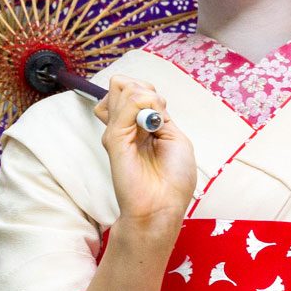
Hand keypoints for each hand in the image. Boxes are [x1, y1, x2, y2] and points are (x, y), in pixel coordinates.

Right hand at [92, 75, 196, 239]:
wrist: (163, 207)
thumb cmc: (173, 180)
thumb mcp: (176, 138)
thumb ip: (158, 114)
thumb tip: (144, 96)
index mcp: (139, 125)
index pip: (134, 88)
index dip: (150, 92)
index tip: (163, 113)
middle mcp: (124, 125)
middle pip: (124, 84)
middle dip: (145, 91)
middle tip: (157, 116)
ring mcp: (117, 130)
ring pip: (122, 87)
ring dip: (145, 97)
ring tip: (153, 122)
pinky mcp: (114, 138)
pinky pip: (125, 106)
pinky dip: (141, 105)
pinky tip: (150, 123)